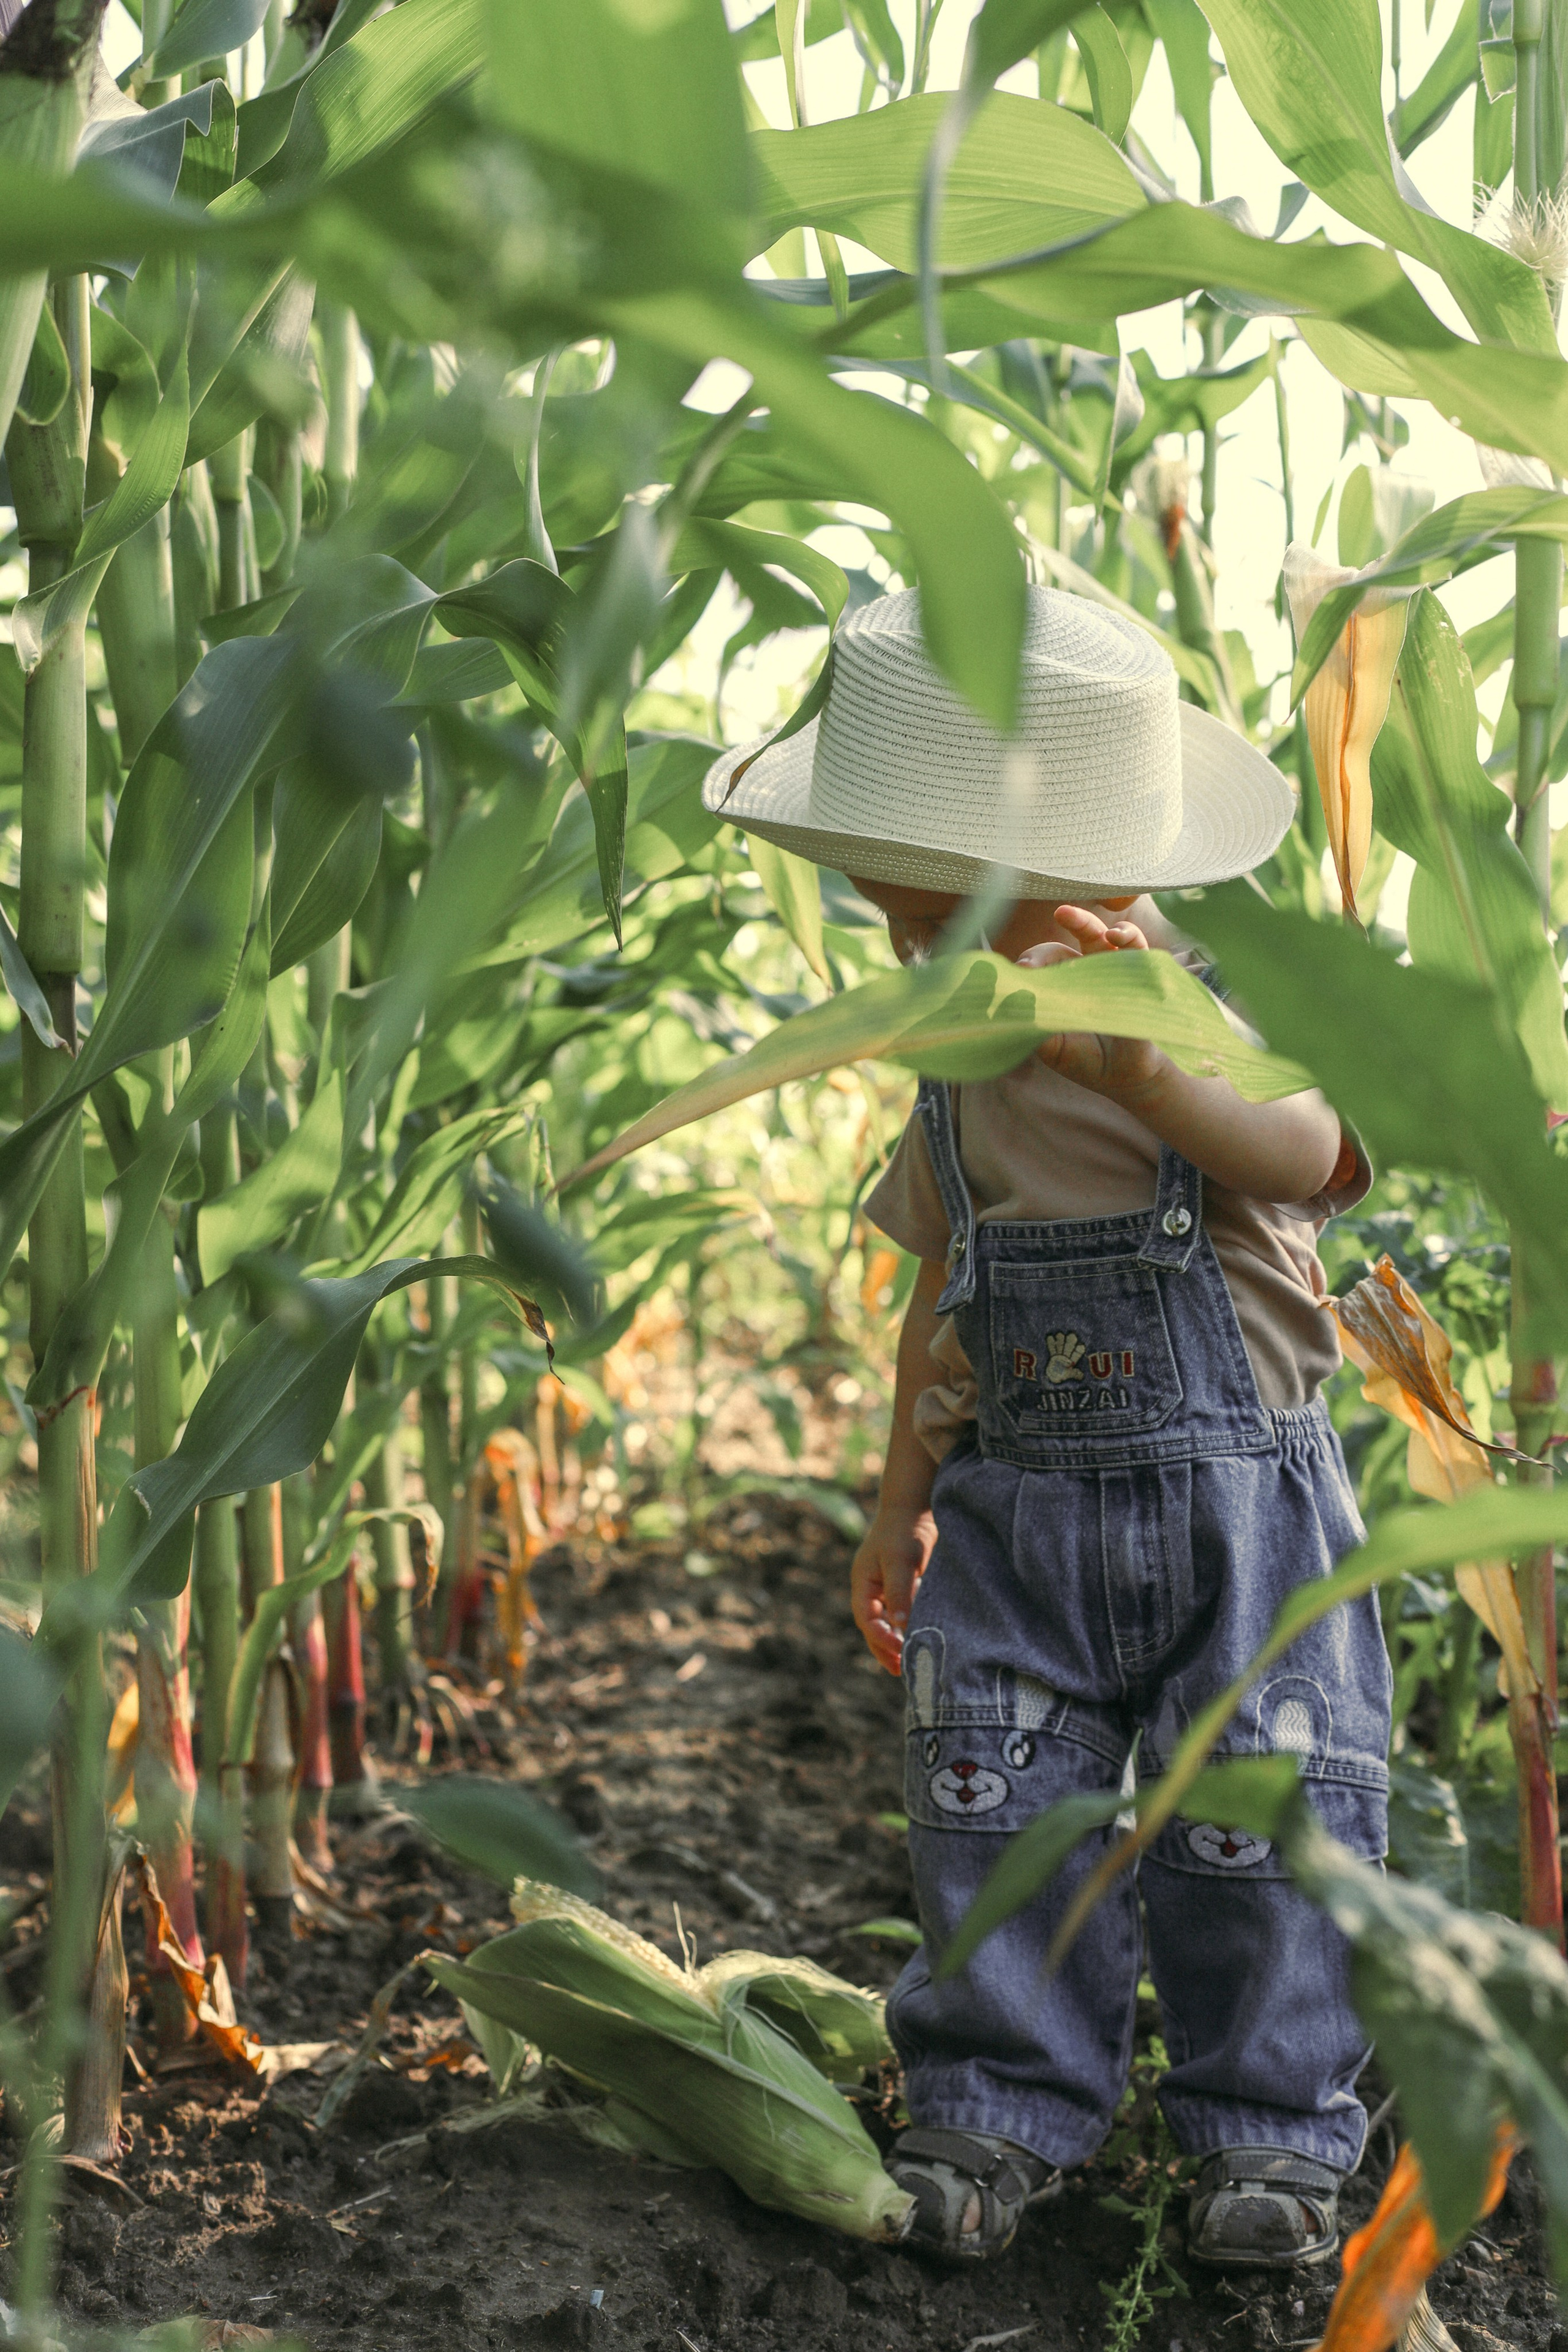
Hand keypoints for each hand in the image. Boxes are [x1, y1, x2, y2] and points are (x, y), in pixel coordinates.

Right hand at [851, 1505, 936, 1674]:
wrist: (915, 1506)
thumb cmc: (905, 1530)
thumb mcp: (901, 1560)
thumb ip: (899, 1592)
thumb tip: (900, 1625)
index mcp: (863, 1583)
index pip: (866, 1619)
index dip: (880, 1638)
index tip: (900, 1649)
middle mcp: (870, 1588)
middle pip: (872, 1627)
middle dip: (884, 1650)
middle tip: (901, 1672)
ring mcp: (884, 1587)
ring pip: (885, 1623)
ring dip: (894, 1643)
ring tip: (909, 1663)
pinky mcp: (901, 1585)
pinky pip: (899, 1613)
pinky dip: (905, 1629)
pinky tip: (918, 1638)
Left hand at [1019, 904, 1167, 1100]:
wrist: (1126, 1076)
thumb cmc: (1086, 1060)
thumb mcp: (1053, 1047)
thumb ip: (1032, 1024)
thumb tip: (1007, 1000)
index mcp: (1059, 987)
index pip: (1040, 964)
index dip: (1032, 963)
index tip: (1022, 970)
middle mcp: (1083, 972)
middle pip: (1065, 943)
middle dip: (1051, 940)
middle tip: (1043, 940)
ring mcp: (1111, 970)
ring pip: (1096, 934)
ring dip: (1083, 922)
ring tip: (1066, 915)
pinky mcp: (1139, 974)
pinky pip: (1134, 946)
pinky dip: (1127, 936)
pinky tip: (1116, 934)